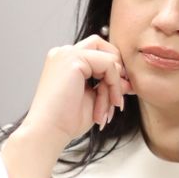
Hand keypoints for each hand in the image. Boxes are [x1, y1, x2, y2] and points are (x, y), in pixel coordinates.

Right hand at [1, 34, 130, 177]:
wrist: (49, 132)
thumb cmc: (66, 120)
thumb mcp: (95, 98)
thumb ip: (110, 85)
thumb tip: (129, 81)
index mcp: (64, 61)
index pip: (97, 53)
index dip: (113, 71)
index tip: (118, 97)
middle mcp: (63, 53)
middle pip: (102, 46)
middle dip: (117, 69)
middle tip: (119, 96)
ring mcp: (66, 54)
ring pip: (108, 57)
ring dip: (115, 85)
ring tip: (109, 108)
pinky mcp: (73, 59)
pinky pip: (109, 64)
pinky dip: (114, 85)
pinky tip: (110, 103)